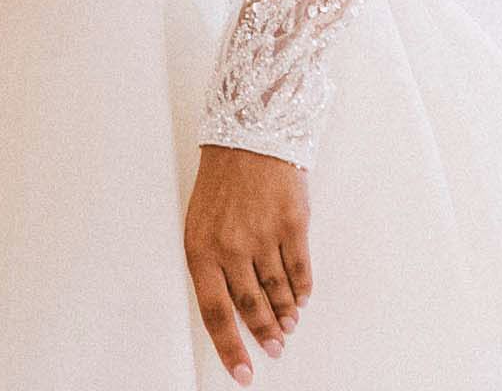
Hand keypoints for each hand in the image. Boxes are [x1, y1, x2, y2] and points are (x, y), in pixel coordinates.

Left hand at [184, 145, 311, 383]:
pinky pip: (300, 273)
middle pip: (251, 308)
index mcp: (201, 248)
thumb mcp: (200, 221)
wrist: (248, 134)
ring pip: (278, 294)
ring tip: (288, 325)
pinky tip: (300, 298)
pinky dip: (302, 292)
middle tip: (275, 348)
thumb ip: (213, 264)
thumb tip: (234, 308)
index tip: (244, 374)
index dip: (230, 349)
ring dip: (285, 315)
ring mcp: (263, 237)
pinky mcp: (292, 226)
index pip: (215, 313)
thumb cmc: (221, 182)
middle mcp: (231, 247)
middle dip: (265, 334)